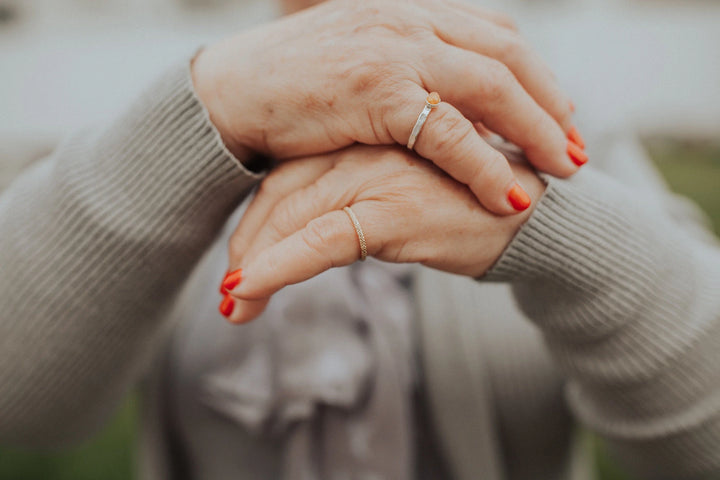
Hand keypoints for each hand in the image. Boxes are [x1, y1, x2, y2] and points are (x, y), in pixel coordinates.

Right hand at [192, 0, 584, 215]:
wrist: (228, 92)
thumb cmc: (289, 87)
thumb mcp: (358, 65)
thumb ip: (405, 72)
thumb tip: (439, 99)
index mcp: (409, 11)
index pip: (494, 34)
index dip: (535, 74)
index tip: (559, 112)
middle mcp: (409, 19)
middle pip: (507, 56)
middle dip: (551, 103)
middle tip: (578, 146)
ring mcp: (394, 49)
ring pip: (490, 87)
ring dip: (536, 131)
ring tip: (567, 171)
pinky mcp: (375, 90)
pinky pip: (447, 130)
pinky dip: (484, 163)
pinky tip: (509, 193)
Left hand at [218, 145, 545, 322]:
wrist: (536, 219)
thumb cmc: (472, 208)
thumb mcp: (407, 193)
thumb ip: (365, 196)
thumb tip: (316, 231)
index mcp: (366, 137)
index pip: (291, 173)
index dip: (258, 218)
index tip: (241, 257)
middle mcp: (366, 147)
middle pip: (282, 194)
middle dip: (248, 245)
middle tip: (230, 291)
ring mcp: (379, 174)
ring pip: (293, 217)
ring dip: (254, 264)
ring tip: (234, 304)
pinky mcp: (394, 208)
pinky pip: (321, 241)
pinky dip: (278, 268)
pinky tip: (250, 294)